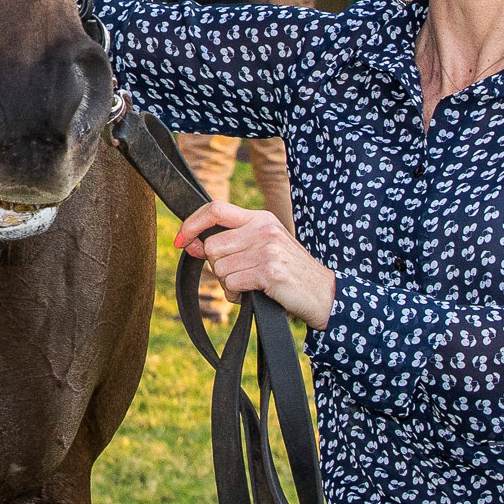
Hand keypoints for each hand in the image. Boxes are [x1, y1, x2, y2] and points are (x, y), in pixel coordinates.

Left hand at [174, 200, 336, 327]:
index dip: (192, 223)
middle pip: (212, 246)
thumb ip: (228, 244)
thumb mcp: (261, 249)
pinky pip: (231, 284)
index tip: (180, 239)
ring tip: (249, 286)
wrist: (323, 294)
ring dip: (228, 284)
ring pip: (219, 268)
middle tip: (237, 275)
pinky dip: (236, 295)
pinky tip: (253, 295)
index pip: (215, 208)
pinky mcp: (268, 271)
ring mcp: (266, 249)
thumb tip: (188, 243)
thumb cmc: (288, 272)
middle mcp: (262, 228)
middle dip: (217, 267)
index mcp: (259, 218)